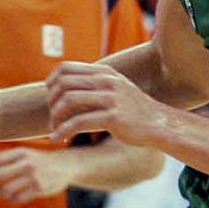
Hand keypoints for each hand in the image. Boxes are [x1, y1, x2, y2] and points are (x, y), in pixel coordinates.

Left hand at [0, 146, 77, 202]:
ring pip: (8, 188)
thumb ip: (9, 159)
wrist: (66, 165)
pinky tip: (9, 196)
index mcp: (22, 152)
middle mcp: (27, 163)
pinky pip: (19, 197)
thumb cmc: (41, 159)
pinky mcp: (39, 189)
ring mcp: (33, 177)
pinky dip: (11, 198)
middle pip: (0, 174)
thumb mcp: (26, 153)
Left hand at [46, 62, 163, 145]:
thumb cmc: (133, 110)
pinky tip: (58, 139)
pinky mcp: (113, 117)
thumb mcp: (115, 88)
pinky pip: (79, 122)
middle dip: (51, 102)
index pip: (66, 68)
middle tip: (53, 118)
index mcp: (104, 72)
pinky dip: (63, 130)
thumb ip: (94, 84)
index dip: (51, 82)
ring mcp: (111, 98)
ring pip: (69, 100)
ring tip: (55, 130)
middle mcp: (107, 81)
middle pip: (64, 84)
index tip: (50, 99)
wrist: (159, 124)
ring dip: (56, 117)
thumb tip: (65, 86)